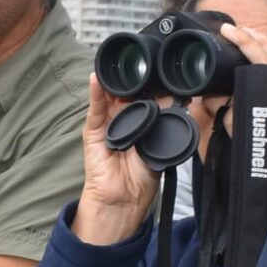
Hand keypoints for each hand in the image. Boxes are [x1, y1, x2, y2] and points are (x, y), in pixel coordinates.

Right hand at [70, 75, 158, 245]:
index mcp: (140, 125)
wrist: (123, 200)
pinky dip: (96, 93)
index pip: (144, 99)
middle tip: (144, 67)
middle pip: (127, 95)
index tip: (160, 73)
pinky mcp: (93, 132)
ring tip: (122, 67)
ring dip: (115, 82)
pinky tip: (97, 78)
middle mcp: (122, 122)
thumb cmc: (141, 180)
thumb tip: (174, 105)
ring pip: (111, 97)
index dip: (150, 86)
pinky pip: (95, 109)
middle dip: (134, 81)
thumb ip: (161, 128)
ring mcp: (106, 125)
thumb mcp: (158, 149)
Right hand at [216, 22, 266, 158]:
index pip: (262, 62)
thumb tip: (212, 94)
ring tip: (248, 37)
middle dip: (254, 38)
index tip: (229, 32)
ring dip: (264, 49)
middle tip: (235, 29)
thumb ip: (222, 110)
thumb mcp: (233, 136)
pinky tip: (261, 61)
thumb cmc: (260, 167)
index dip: (245, 43)